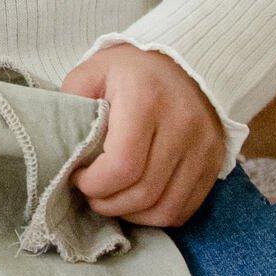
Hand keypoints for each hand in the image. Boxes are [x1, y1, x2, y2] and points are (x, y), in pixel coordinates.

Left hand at [57, 43, 223, 228]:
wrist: (182, 61)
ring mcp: (203, 145)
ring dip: (130, 214)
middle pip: (142, 193)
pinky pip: (184, 208)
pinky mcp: (214, 161)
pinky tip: (137, 200)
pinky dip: (156, 215)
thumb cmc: (128, 70)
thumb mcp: (92, 72)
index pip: (121, 166)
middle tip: (91, 193)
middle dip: (107, 203)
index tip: (78, 176)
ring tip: (112, 198)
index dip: (93, 184)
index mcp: (146, 99)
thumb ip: (70, 105)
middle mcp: (182, 124)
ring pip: (165, 208)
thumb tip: (62, 149)